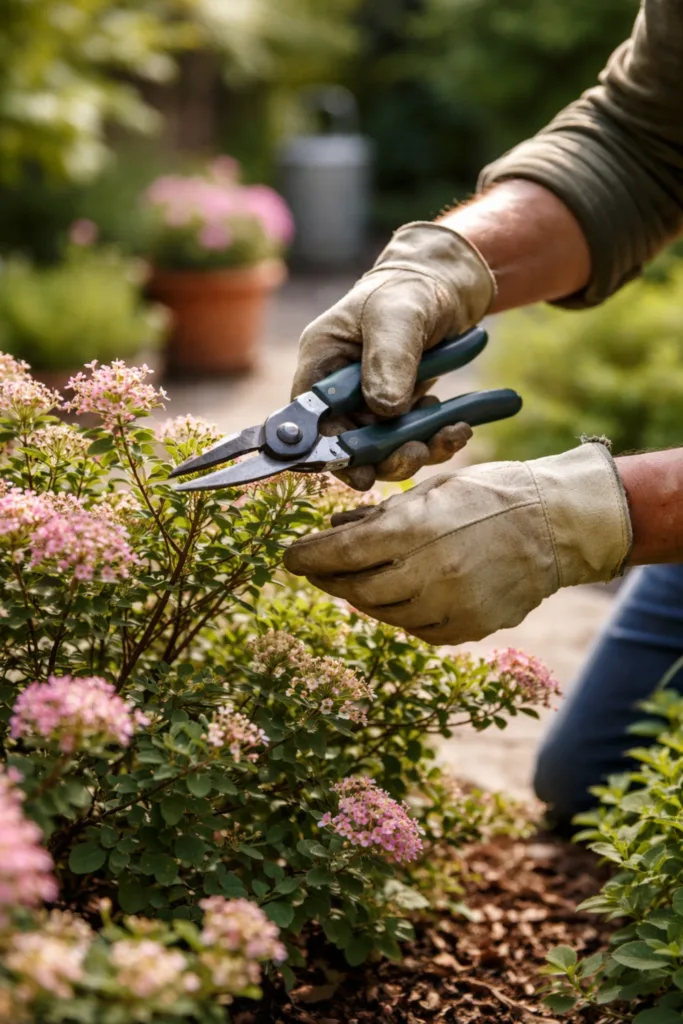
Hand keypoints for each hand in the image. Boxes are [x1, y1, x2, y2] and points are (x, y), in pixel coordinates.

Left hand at [284, 444, 631, 644]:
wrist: (556, 524)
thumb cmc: (491, 495)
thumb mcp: (432, 489)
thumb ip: (382, 515)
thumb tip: (336, 531)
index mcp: (415, 529)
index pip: (341, 553)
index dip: (308, 557)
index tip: (289, 558)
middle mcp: (429, 572)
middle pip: (356, 589)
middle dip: (330, 579)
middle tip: (318, 571)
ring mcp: (450, 606)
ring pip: (383, 614)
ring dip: (363, 596)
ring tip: (358, 580)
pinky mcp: (469, 628)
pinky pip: (417, 629)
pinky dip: (401, 613)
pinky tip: (402, 594)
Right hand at [291, 222, 495, 489]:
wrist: (445, 287)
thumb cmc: (410, 290)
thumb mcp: (398, 317)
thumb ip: (388, 361)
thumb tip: (385, 410)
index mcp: (322, 361)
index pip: (312, 419)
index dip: (329, 451)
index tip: (359, 473)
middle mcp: (340, 388)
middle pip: (348, 443)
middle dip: (383, 458)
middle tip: (414, 454)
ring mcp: (369, 402)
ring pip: (383, 449)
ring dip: (414, 452)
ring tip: (448, 436)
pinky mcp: (399, 410)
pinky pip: (411, 439)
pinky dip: (436, 441)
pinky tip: (459, 427)